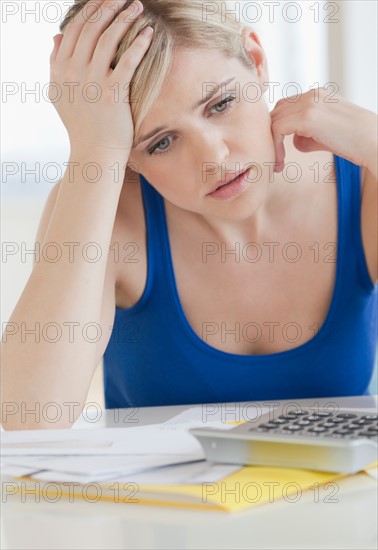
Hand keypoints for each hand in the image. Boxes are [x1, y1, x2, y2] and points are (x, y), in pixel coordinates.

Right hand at [49, 0, 152, 154]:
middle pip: (91, 28)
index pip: (74, 29)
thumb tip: (57, 36)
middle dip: (108, 7)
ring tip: (138, 8)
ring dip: (124, 18)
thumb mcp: (60, 94)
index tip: (103, 1)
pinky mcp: (112, 93)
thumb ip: (57, 64)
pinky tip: (149, 33)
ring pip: (108, 39)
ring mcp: (92, 82)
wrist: (94, 152)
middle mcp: (73, 72)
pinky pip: (127, 61)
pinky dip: (139, 43)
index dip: (90, 10)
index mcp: (59, 69)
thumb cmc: (82, 125)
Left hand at [270, 87, 377, 174]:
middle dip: (272, 136)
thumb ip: (309, 135)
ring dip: (272, 144)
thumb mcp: (327, 134)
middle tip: (276, 160)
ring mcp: (309, 103)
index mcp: (318, 95)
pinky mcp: (307, 117)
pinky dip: (275, 147)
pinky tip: (281, 163)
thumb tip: (295, 141)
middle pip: (277, 112)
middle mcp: (312, 94)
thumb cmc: (354, 142)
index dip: (279, 129)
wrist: (373, 142)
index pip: (285, 107)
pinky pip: (277, 129)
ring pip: (274, 120)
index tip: (280, 152)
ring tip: (278, 164)